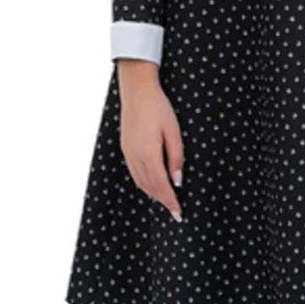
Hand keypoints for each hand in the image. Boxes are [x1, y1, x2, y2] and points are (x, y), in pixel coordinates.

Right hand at [116, 60, 184, 219]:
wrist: (137, 90)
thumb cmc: (158, 107)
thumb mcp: (174, 131)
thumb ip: (176, 157)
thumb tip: (177, 180)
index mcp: (148, 153)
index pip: (161, 185)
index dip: (170, 201)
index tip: (178, 213)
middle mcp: (135, 156)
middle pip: (149, 187)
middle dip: (162, 201)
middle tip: (175, 211)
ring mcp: (128, 153)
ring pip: (140, 182)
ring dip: (153, 194)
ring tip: (166, 201)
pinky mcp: (125, 148)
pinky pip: (134, 173)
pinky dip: (144, 184)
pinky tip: (152, 184)